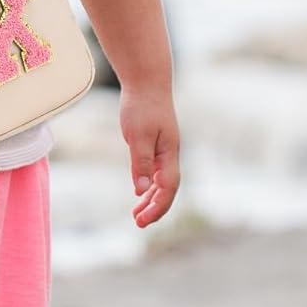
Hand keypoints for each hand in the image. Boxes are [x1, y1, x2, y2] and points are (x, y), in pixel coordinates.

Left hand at [121, 86, 179, 228]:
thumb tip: (143, 190)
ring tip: (137, 214)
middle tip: (139, 223)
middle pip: (167, 189)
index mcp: (169, 154)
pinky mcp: (156, 144)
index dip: (157, 206)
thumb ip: (141, 163)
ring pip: (162, 181)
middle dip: (155, 208)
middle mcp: (170, 154)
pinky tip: (140, 192)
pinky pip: (156, 171)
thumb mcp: (138, 136)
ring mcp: (164, 150)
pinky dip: (149, 184)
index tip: (143, 220)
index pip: (168, 188)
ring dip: (151, 199)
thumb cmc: (141, 107)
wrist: (147, 83)